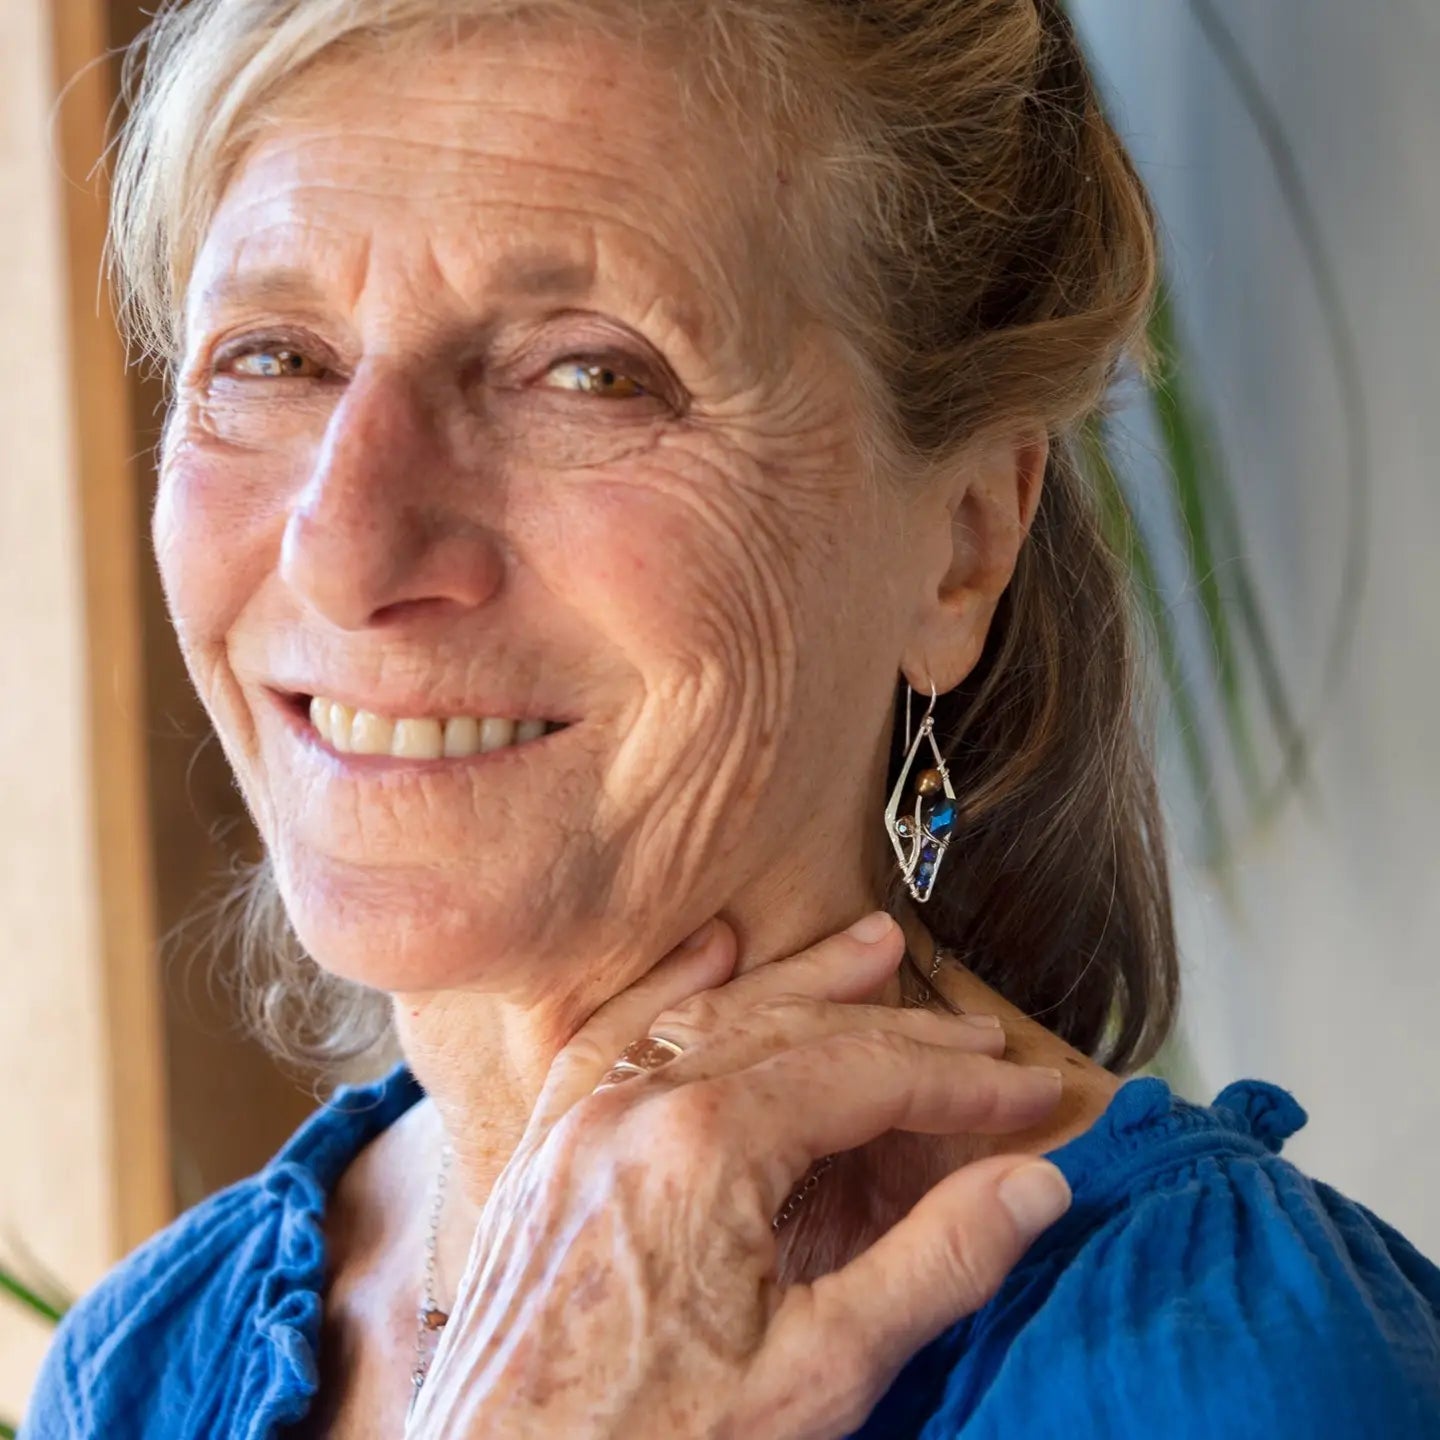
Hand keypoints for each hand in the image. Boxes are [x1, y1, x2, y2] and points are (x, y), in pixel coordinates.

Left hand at [407, 913, 1071, 1439]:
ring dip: (798, 983)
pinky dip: (674, 988)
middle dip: (898, 1031)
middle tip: (979, 1032)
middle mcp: (634, 1108)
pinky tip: (714, 953)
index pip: (864, 1079)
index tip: (1032, 1089)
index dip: (960, 1082)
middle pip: (794, 1034)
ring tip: (872, 951)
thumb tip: (1035, 1184)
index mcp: (703, 1150)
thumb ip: (932, 1267)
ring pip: (708, 1016)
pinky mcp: (549, 1151)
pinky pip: (614, 1037)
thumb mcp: (815, 1379)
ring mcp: (581, 1121)